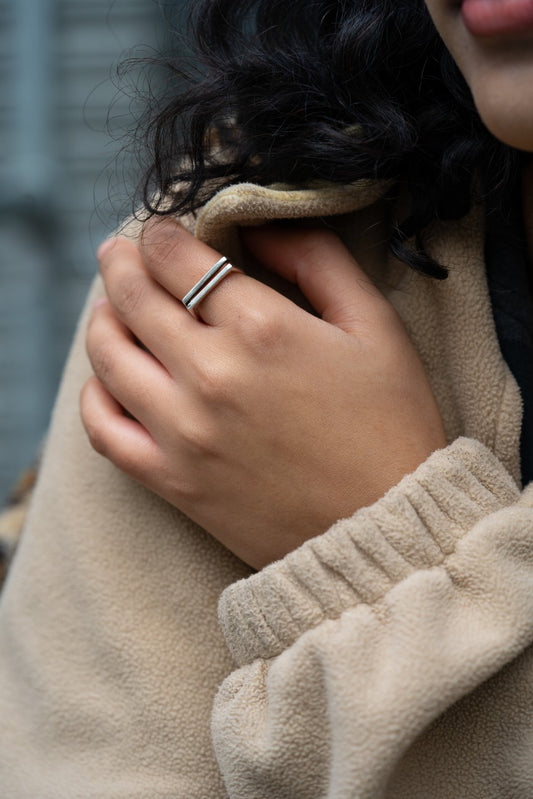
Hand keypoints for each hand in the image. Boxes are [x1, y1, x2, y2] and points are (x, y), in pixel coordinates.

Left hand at [81, 219, 445, 568]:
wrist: (384, 528)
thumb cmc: (390, 424)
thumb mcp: (375, 325)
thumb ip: (319, 260)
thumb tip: (260, 230)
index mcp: (263, 329)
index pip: (179, 258)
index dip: (162, 234)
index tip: (162, 230)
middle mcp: (212, 375)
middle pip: (134, 298)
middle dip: (121, 262)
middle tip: (120, 251)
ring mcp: (184, 432)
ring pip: (108, 356)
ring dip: (102, 319)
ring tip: (110, 308)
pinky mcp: (173, 480)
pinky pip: (104, 430)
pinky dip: (95, 395)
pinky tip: (109, 380)